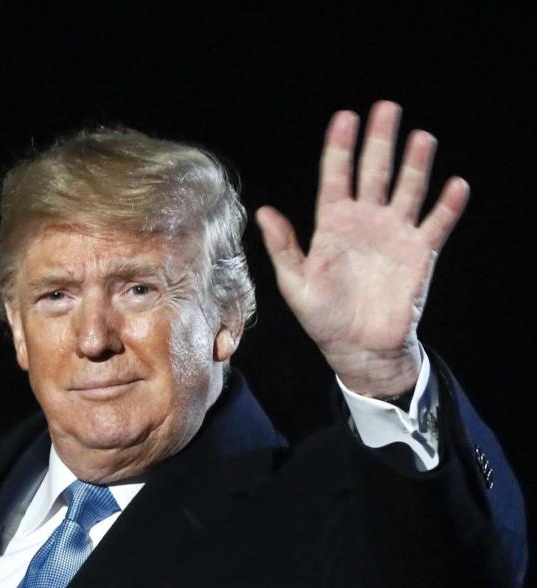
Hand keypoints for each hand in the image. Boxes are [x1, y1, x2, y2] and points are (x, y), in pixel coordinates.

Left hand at [255, 101, 468, 396]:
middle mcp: (365, 222)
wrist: (358, 348)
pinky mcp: (419, 253)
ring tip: (421, 137)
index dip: (340, 148)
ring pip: (408, 190)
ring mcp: (394, 234)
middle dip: (380, 141)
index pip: (336, 177)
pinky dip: (447, 206)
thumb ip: (283, 246)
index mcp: (332, 225)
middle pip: (374, 172)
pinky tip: (455, 185)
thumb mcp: (295, 284)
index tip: (345, 117)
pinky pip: (436, 224)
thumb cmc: (323, 317)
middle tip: (387, 108)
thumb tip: (263, 212)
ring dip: (415, 164)